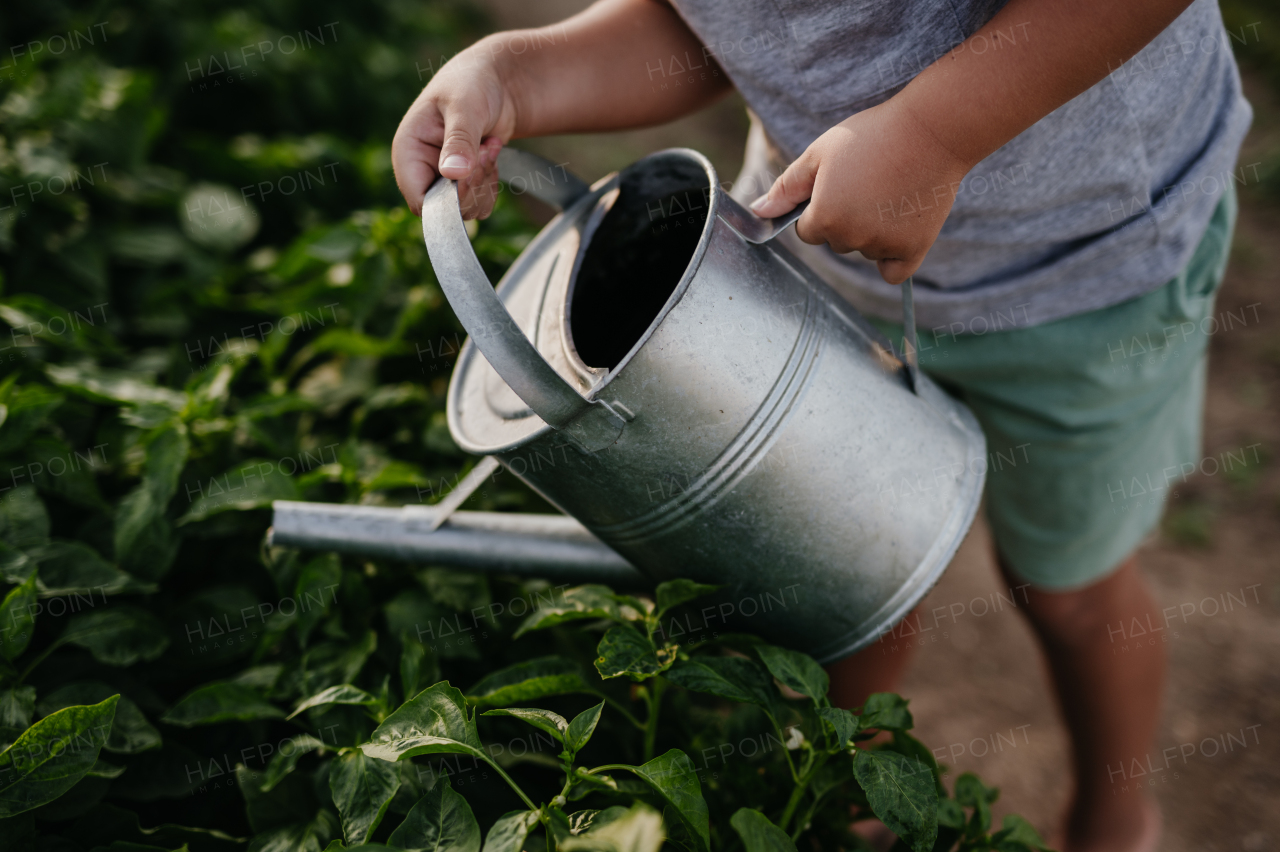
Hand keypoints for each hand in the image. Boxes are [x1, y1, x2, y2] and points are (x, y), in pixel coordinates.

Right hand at [392, 38, 518, 218]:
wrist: (495, 81)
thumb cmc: (471, 83)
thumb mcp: (465, 107)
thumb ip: (459, 140)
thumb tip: (454, 174)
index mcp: (408, 151)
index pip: (419, 200)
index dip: (448, 199)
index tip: (470, 171)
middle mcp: (421, 169)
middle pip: (446, 209)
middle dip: (473, 184)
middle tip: (484, 149)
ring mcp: (442, 178)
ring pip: (466, 208)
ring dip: (485, 182)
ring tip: (489, 145)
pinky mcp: (463, 182)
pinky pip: (479, 202)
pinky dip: (492, 183)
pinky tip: (492, 153)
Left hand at [748, 100, 971, 283]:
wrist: (931, 130)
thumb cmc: (871, 135)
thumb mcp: (819, 153)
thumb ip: (786, 188)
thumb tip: (758, 212)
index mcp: (824, 218)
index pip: (808, 231)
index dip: (818, 207)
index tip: (838, 184)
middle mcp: (851, 238)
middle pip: (836, 242)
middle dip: (844, 218)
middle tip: (867, 183)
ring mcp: (883, 246)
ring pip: (865, 251)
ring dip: (870, 232)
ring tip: (889, 191)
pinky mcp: (914, 248)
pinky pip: (893, 272)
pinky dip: (892, 258)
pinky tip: (896, 230)